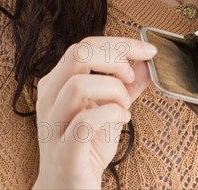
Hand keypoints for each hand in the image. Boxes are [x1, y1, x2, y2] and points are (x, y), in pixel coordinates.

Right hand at [32, 37, 156, 188]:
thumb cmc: (87, 148)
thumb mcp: (111, 108)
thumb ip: (128, 84)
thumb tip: (146, 61)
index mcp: (58, 82)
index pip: (86, 45)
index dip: (120, 44)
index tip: (148, 51)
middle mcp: (50, 99)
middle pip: (77, 54)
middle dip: (114, 59)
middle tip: (130, 77)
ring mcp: (53, 125)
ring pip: (79, 85)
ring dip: (113, 90)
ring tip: (124, 106)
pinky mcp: (64, 153)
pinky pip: (84, 122)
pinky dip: (111, 115)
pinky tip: (122, 120)